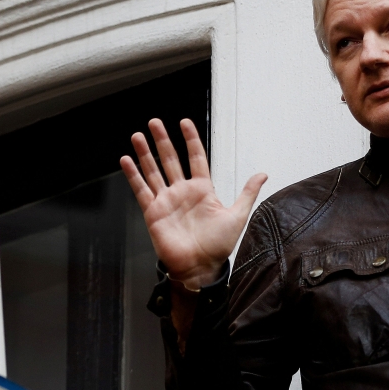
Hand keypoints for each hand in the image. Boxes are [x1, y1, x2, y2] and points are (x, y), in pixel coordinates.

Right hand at [120, 118, 266, 289]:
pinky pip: (141, 190)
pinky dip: (133, 175)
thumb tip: (263, 174)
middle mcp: (183, 191)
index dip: (191, 141)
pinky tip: (126, 160)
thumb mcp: (237, 215)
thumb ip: (247, 193)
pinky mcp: (153, 212)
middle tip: (155, 121)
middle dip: (163, 141)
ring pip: (154, 171)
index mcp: (203, 190)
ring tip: (138, 136)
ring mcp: (167, 200)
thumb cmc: (219, 245)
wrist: (200, 267)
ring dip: (145, 154)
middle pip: (171, 160)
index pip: (196, 158)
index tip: (184, 122)